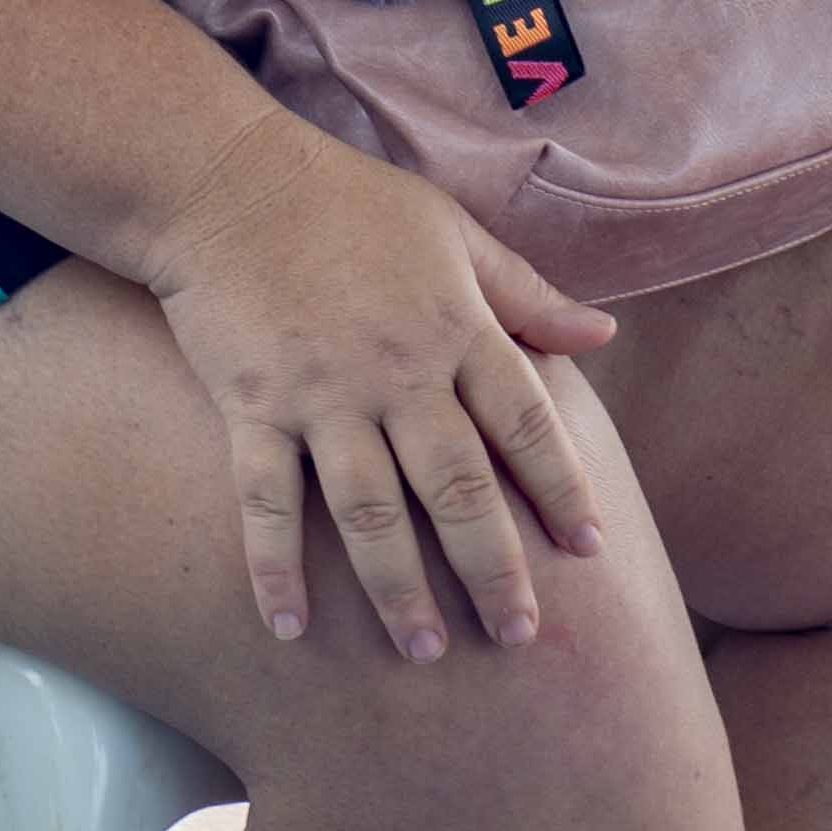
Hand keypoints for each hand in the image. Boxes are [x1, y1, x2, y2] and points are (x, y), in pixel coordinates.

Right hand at [142, 130, 616, 658]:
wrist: (226, 178)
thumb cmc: (348, 202)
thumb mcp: (453, 232)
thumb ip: (527, 293)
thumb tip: (604, 335)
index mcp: (456, 328)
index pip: (526, 426)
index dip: (564, 490)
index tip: (590, 550)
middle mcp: (398, 372)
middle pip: (459, 488)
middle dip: (494, 569)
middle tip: (519, 637)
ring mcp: (322, 395)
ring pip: (371, 511)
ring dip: (399, 588)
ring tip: (424, 651)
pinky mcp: (252, 406)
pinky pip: (265, 500)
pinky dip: (275, 566)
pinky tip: (289, 626)